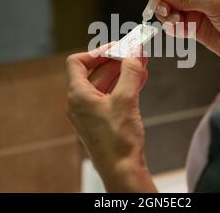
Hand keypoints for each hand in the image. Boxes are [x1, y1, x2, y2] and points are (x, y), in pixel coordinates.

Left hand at [65, 45, 156, 191]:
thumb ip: (130, 72)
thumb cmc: (118, 140)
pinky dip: (124, 87)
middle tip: (135, 52)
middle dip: (117, 61)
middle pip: (96, 72)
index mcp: (78, 95)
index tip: (116, 48)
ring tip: (142, 64)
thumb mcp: (126, 99)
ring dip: (123, 73)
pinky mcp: (102, 121)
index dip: (96, 52)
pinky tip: (140, 80)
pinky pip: (111, 97)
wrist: (122, 170)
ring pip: (106, 84)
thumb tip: (134, 53)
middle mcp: (81, 103)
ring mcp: (91, 113)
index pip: (77, 62)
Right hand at [143, 0, 219, 61]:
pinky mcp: (193, 27)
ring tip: (177, 23)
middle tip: (164, 12)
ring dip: (168, 17)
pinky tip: (180, 30)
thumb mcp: (213, 4)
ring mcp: (195, 11)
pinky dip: (173, 28)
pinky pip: (174, 25)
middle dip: (163, 3)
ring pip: (169, 10)